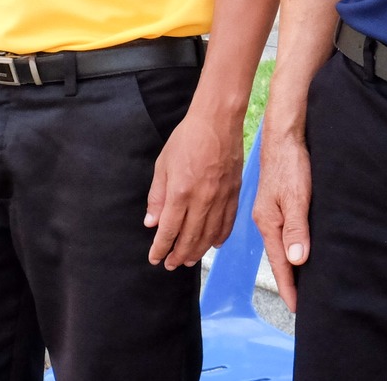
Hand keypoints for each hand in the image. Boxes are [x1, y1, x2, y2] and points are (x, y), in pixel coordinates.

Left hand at [145, 112, 242, 268]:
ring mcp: (220, 199)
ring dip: (197, 251)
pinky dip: (220, 237)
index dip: (160, 248)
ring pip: (209, 235)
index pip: (169, 230)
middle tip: (170, 265)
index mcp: (180, 193)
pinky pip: (228, 223)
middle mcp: (202, 200)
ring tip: (188, 260)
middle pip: (189, 238)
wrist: (218, 122)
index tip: (155, 258)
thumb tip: (151, 223)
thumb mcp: (163, 165)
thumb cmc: (187, 139)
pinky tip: (213, 245)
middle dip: (178, 255)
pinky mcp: (234, 194)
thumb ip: (157, 196)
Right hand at [252, 127, 311, 311]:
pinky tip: (297, 252)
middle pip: (278, 258)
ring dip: (289, 267)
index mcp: (268, 223)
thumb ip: (296, 228)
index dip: (288, 286)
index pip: (280, 263)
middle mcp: (266, 221)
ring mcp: (271, 213)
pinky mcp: (278, 204)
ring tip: (300, 285)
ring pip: (281, 246)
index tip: (296, 308)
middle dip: (288, 282)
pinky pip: (284, 234)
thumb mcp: (296, 197)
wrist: (284, 138)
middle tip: (300, 305)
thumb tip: (296, 260)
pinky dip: (290, 249)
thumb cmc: (291, 165)